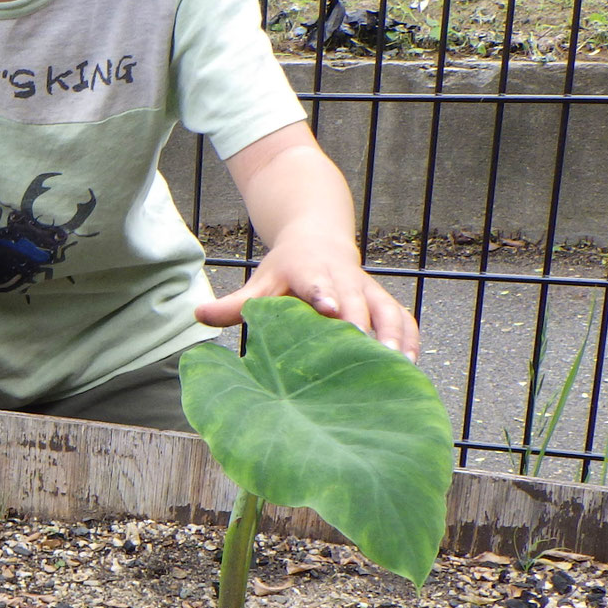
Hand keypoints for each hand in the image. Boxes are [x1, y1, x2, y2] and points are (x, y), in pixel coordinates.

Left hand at [194, 222, 419, 358]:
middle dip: (363, 324)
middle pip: (357, 300)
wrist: (318, 239)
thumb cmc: (284, 271)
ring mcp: (368, 289)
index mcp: (308, 271)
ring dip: (393, 336)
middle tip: (368, 352)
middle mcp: (343, 278)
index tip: (329, 309)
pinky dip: (409, 340)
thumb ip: (233, 304)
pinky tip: (410, 368)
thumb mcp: (259, 282)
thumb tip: (197, 317)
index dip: (323, 294)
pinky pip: (403, 318)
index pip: (315, 282)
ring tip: (397, 366)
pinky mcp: (384, 300)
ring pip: (386, 310)